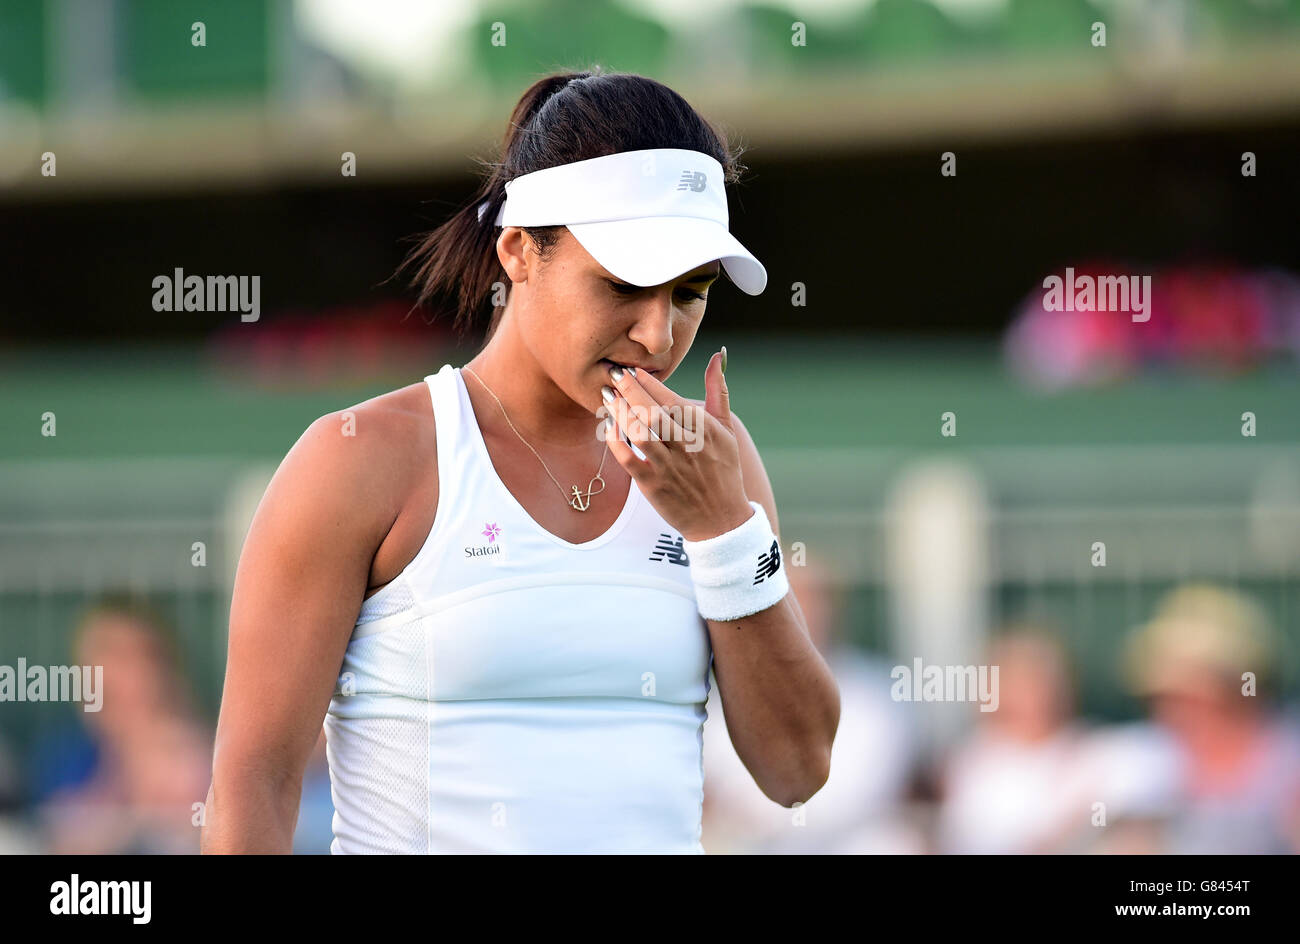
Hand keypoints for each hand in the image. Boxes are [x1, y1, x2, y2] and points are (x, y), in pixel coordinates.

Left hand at [600, 350, 753, 541]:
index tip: (632, 369)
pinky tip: (609, 427)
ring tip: (607, 396)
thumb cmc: (724, 469)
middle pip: (652, 411)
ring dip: (620, 411)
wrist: (721, 520)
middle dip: (629, 388)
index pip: (670, 397)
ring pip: (639, 432)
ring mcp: (669, 466)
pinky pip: (628, 458)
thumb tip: (718, 355)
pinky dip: (616, 441)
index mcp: (704, 429)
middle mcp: (687, 446)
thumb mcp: (727, 428)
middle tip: (613, 373)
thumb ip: (719, 390)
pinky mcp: (653, 485)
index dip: (648, 381)